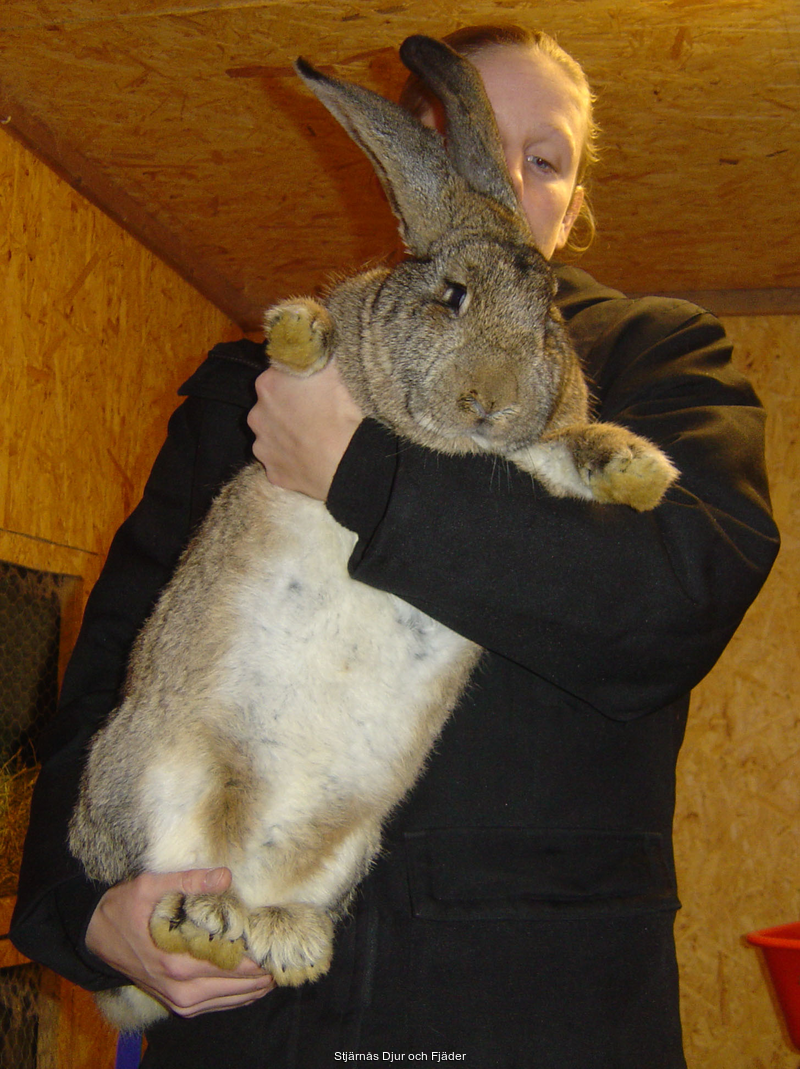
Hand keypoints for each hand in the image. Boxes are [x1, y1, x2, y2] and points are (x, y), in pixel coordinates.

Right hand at [85, 867, 274, 1018]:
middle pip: (235, 985)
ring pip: (228, 1000)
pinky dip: (237, 998)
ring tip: (278, 970)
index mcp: (176, 961)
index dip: (259, 953)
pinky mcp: (175, 1003)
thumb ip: (189, 881)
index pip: (231, 962)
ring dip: (254, 987)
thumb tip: (226, 877)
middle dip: (263, 971)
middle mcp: (179, 987)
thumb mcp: (151, 885)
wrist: (96, 935)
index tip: (280, 940)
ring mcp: (177, 999)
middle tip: (287, 954)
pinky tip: (254, 988)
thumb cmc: (125, 908)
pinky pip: (214, 1005)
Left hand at [247, 361, 362, 499]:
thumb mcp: (328, 371)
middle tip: (310, 415)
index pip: (276, 376)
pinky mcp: (272, 472)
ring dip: (285, 436)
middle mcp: (256, 415)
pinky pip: (279, 463)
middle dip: (285, 409)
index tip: (307, 389)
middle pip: (269, 407)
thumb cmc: (336, 411)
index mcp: (267, 385)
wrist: (343, 461)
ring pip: (271, 436)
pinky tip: (307, 459)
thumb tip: (311, 345)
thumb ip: (312, 355)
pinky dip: (290, 461)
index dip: (291, 382)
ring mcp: (262, 446)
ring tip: (309, 440)